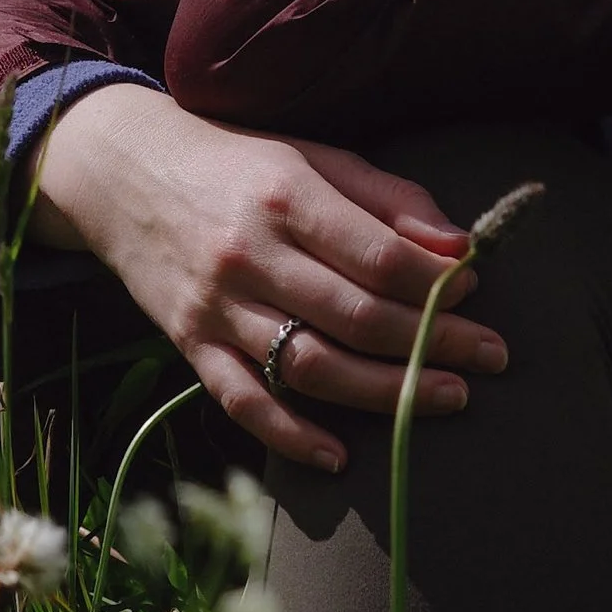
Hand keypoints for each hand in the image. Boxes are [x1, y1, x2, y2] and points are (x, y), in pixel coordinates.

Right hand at [25, 83, 505, 474]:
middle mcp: (251, 253)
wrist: (121, 170)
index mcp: (287, 195)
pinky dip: (291, 435)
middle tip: (490, 358)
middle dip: (434, 343)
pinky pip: (243, 401)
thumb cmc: (234, 161)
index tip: (475, 294)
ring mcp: (217, 305)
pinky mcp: (189, 342)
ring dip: (386, 391)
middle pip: (357, 317)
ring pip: (311, 365)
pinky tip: (340, 456)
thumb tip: (458, 249)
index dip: (436, 283)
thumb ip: (387, 198)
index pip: (379, 256)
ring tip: (447, 398)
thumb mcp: (310, 155)